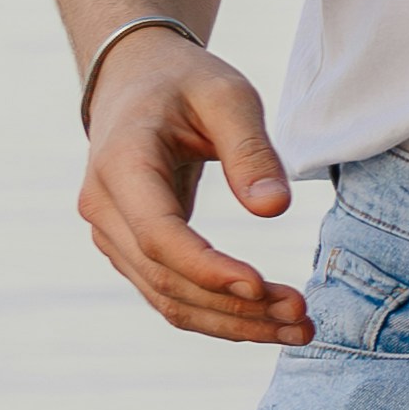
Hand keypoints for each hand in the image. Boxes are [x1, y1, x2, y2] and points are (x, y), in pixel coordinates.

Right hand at [77, 28, 307, 346]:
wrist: (136, 80)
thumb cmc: (185, 82)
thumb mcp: (228, 96)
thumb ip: (251, 149)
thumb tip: (274, 211)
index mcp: (121, 163)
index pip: (158, 235)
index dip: (208, 269)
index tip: (262, 286)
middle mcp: (104, 208)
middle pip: (165, 279)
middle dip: (236, 308)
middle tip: (304, 318)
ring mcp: (112, 234)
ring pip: (166, 299)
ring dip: (233, 323)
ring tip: (299, 329)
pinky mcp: (131, 250)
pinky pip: (170, 294)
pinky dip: (219, 315)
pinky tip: (269, 321)